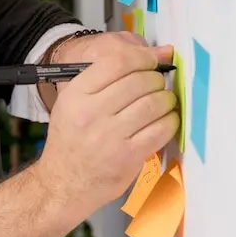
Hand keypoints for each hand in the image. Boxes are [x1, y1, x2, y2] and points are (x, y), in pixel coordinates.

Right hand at [35, 39, 178, 217]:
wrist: (64, 182)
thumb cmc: (71, 138)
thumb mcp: (72, 101)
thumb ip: (103, 78)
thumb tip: (150, 54)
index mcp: (76, 94)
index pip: (116, 62)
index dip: (141, 57)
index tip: (151, 60)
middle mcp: (92, 112)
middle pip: (139, 80)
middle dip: (156, 77)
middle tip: (157, 82)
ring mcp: (111, 135)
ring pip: (153, 103)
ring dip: (166, 98)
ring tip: (164, 99)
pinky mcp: (129, 156)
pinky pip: (161, 129)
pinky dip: (170, 120)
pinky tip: (166, 118)